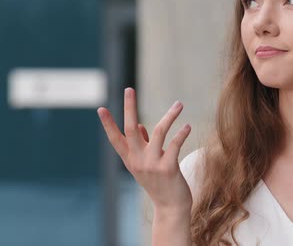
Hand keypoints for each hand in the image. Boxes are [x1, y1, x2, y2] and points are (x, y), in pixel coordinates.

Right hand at [97, 88, 192, 212]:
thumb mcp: (146, 164)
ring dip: (170, 116)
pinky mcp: (168, 168)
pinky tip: (187, 126)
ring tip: (179, 104)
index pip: (115, 139)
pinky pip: (175, 144)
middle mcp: (138, 161)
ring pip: (159, 132)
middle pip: (130, 129)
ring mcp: (152, 164)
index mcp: (130, 160)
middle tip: (129, 89)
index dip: (108, 124)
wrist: (171, 207)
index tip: (100, 108)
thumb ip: (143, 144)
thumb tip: (137, 124)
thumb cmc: (160, 183)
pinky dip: (182, 133)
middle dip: (129, 108)